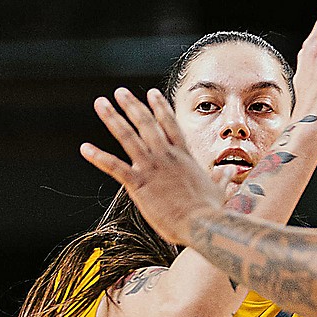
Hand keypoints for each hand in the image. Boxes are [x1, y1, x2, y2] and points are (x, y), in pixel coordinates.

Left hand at [81, 88, 222, 246]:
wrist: (201, 224)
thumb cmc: (211, 211)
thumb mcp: (220, 190)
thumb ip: (221, 178)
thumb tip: (231, 173)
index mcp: (184, 156)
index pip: (170, 125)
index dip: (160, 107)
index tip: (152, 94)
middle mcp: (166, 156)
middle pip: (146, 123)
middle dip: (132, 106)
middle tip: (120, 92)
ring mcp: (151, 168)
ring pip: (128, 137)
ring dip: (113, 118)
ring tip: (100, 103)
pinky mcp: (139, 183)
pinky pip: (114, 167)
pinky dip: (98, 157)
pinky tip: (84, 148)